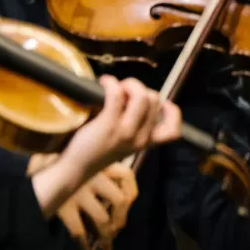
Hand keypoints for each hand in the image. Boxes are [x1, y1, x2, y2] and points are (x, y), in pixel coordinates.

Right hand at [28, 154, 136, 249]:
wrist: (24, 173)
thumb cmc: (45, 166)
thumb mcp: (70, 162)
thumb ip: (89, 171)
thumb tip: (113, 195)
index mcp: (94, 162)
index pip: (126, 176)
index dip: (130, 193)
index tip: (126, 205)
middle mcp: (90, 174)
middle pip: (119, 201)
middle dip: (119, 220)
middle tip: (114, 232)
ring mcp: (78, 191)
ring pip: (102, 219)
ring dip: (105, 237)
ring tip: (105, 248)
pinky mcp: (64, 207)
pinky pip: (80, 231)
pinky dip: (84, 247)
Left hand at [58, 76, 180, 177]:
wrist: (76, 167)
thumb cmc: (96, 151)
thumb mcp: (124, 144)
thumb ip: (135, 127)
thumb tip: (133, 97)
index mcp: (146, 143)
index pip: (173, 131)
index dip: (172, 112)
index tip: (160, 102)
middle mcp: (140, 138)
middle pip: (154, 101)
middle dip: (140, 88)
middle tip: (123, 89)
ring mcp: (125, 131)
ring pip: (141, 96)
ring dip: (129, 84)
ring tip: (114, 85)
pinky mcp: (108, 124)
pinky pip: (116, 95)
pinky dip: (111, 84)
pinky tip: (104, 82)